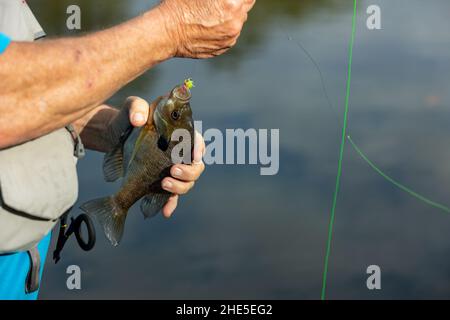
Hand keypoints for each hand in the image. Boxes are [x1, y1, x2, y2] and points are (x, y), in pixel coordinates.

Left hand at [122, 96, 205, 217]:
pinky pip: (171, 196)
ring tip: (164, 184)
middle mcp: (180, 153)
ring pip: (187, 183)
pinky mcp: (161, 181)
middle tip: (173, 171)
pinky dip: (171, 204)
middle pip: (196, 166)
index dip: (199, 149)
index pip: (197, 140)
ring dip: (180, 187)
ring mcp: (172, 169)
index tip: (194, 156)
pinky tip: (165, 212)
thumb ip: (136, 107)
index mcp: (179, 134)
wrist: (112, 137)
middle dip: (189, 171)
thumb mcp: (130, 108)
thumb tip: (139, 119)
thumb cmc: (126, 119)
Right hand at [158, 0, 255, 57]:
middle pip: (246, 6)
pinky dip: (225, 29)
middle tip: (219, 2)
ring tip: (211, 14)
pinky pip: (231, 34)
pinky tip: (209, 25)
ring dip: (231, 16)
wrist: (167, 32)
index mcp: (231, 3)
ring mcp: (231, 36)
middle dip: (236, 2)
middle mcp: (235, 21)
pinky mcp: (225, 46)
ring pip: (239, 21)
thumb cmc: (178, 5)